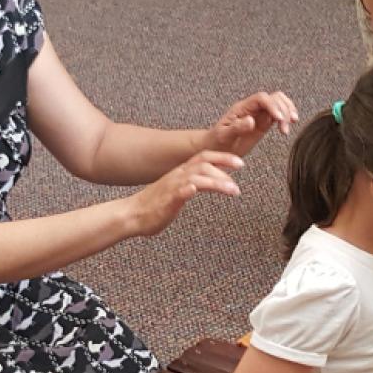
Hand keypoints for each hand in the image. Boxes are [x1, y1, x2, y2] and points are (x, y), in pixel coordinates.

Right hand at [128, 150, 242, 236]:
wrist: (131, 215)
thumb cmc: (156, 205)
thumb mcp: (180, 191)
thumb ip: (194, 185)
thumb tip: (211, 184)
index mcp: (182, 172)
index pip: (204, 157)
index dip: (223, 157)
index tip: (240, 162)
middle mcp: (178, 175)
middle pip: (203, 163)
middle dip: (225, 166)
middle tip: (240, 175)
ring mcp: (172, 187)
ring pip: (197, 176)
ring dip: (217, 181)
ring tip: (232, 190)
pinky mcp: (166, 201)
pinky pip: (178, 192)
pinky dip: (188, 189)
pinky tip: (195, 190)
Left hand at [208, 91, 299, 156]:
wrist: (215, 148)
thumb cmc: (216, 141)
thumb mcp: (223, 136)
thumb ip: (237, 128)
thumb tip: (251, 120)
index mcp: (242, 108)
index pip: (262, 98)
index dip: (272, 106)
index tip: (279, 119)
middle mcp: (252, 108)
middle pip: (274, 98)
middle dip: (283, 110)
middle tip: (284, 128)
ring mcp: (259, 114)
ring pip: (279, 103)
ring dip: (287, 112)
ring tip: (288, 127)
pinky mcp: (264, 123)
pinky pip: (278, 115)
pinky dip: (286, 118)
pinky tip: (286, 127)